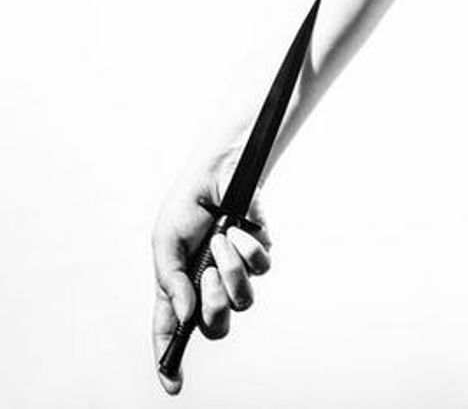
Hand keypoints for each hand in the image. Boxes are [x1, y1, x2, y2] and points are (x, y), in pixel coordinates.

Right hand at [152, 159, 270, 394]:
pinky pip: (261, 268)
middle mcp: (208, 284)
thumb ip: (172, 283)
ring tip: (222, 240)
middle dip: (215, 305)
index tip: (173, 384)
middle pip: (217, 326)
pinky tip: (240, 229)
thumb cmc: (186, 208)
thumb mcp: (165, 243)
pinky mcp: (257, 256)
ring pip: (244, 300)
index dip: (169, 357)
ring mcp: (235, 272)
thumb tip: (187, 318)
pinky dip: (249, 248)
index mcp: (180, 283)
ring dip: (231, 269)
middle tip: (208, 275)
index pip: (172, 328)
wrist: (216, 176)